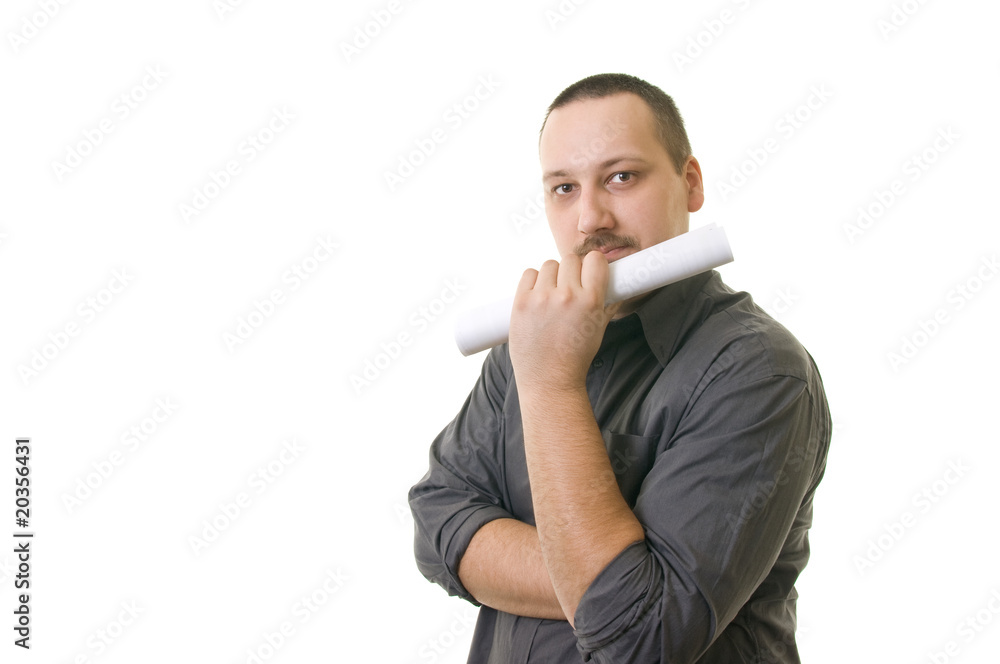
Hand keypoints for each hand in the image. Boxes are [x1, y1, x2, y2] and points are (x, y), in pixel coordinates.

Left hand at [508, 251, 620, 392]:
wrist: (549, 380)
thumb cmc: (576, 356)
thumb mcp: (599, 328)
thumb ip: (610, 303)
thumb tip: (622, 284)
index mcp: (590, 301)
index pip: (595, 260)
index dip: (593, 264)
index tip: (589, 272)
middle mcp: (566, 296)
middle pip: (570, 259)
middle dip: (571, 271)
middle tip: (569, 287)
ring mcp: (541, 298)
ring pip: (548, 265)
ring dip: (552, 275)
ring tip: (552, 294)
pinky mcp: (520, 302)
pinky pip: (528, 274)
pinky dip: (533, 281)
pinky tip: (537, 295)